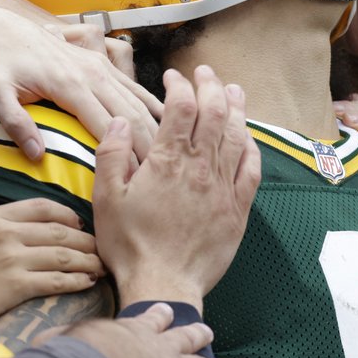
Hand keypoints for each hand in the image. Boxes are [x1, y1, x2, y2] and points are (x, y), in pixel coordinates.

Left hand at [0, 0, 160, 160]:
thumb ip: (16, 123)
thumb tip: (38, 156)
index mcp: (70, 84)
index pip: (106, 126)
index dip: (124, 154)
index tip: (136, 180)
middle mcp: (92, 73)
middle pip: (130, 115)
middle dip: (148, 145)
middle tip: (159, 176)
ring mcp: (100, 66)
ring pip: (137, 100)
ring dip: (154, 127)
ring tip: (167, 156)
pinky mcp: (101, 62)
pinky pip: (133, 85)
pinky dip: (151, 104)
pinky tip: (165, 120)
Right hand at [0, 198, 102, 324]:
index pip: (42, 207)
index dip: (67, 215)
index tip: (79, 225)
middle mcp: (5, 233)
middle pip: (59, 231)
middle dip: (85, 240)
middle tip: (100, 248)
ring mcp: (11, 259)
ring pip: (63, 255)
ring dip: (88, 261)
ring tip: (101, 266)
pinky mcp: (15, 285)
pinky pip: (56, 280)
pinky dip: (77, 281)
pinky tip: (88, 282)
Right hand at [68, 302, 239, 357]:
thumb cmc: (81, 357)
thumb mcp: (63, 345)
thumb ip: (53, 346)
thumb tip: (33, 349)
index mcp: (133, 331)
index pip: (149, 320)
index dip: (158, 317)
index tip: (166, 310)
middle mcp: (161, 346)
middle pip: (185, 337)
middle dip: (197, 335)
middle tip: (207, 331)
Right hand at [93, 66, 259, 309]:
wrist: (164, 284)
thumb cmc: (130, 245)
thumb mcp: (106, 199)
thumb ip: (112, 156)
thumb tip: (121, 121)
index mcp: (167, 162)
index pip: (181, 107)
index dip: (179, 85)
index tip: (173, 77)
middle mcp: (200, 168)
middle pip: (214, 113)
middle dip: (211, 86)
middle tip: (205, 72)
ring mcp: (222, 187)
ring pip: (237, 136)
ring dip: (236, 108)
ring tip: (234, 90)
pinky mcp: (237, 209)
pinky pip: (251, 169)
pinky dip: (251, 147)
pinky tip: (248, 137)